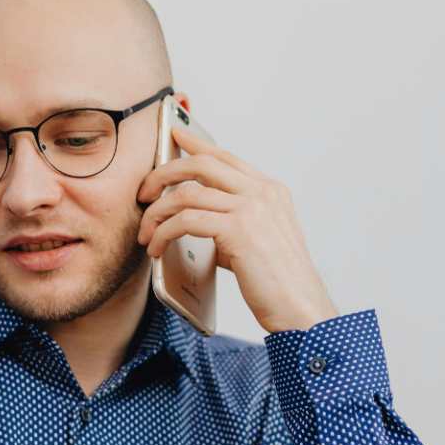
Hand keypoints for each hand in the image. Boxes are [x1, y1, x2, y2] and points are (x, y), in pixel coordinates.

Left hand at [137, 124, 336, 333]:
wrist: (300, 309)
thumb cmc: (278, 284)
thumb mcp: (258, 242)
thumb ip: (232, 223)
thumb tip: (195, 222)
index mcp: (270, 191)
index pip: (226, 158)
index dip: (196, 144)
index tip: (175, 135)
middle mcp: (263, 193)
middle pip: (201, 164)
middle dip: (163, 174)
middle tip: (143, 193)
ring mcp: (252, 209)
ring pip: (187, 193)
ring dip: (157, 213)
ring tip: (146, 233)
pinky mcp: (239, 230)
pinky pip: (186, 220)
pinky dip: (164, 233)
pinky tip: (157, 248)